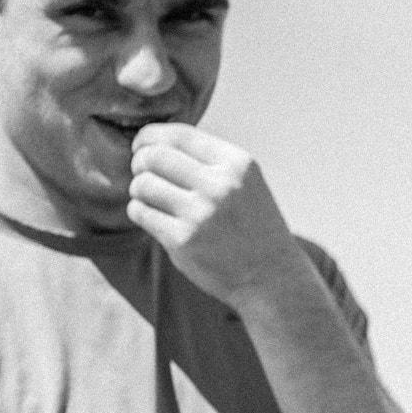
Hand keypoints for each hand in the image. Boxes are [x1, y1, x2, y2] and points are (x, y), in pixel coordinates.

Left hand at [127, 124, 299, 308]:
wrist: (272, 278)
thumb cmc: (252, 227)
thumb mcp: (245, 183)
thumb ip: (208, 161)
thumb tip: (151, 143)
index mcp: (237, 164)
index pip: (178, 134)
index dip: (149, 137)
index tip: (141, 148)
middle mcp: (220, 185)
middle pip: (153, 156)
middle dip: (139, 162)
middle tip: (143, 175)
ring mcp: (201, 214)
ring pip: (142, 184)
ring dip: (139, 190)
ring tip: (152, 199)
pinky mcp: (183, 241)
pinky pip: (140, 212)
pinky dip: (140, 212)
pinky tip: (156, 218)